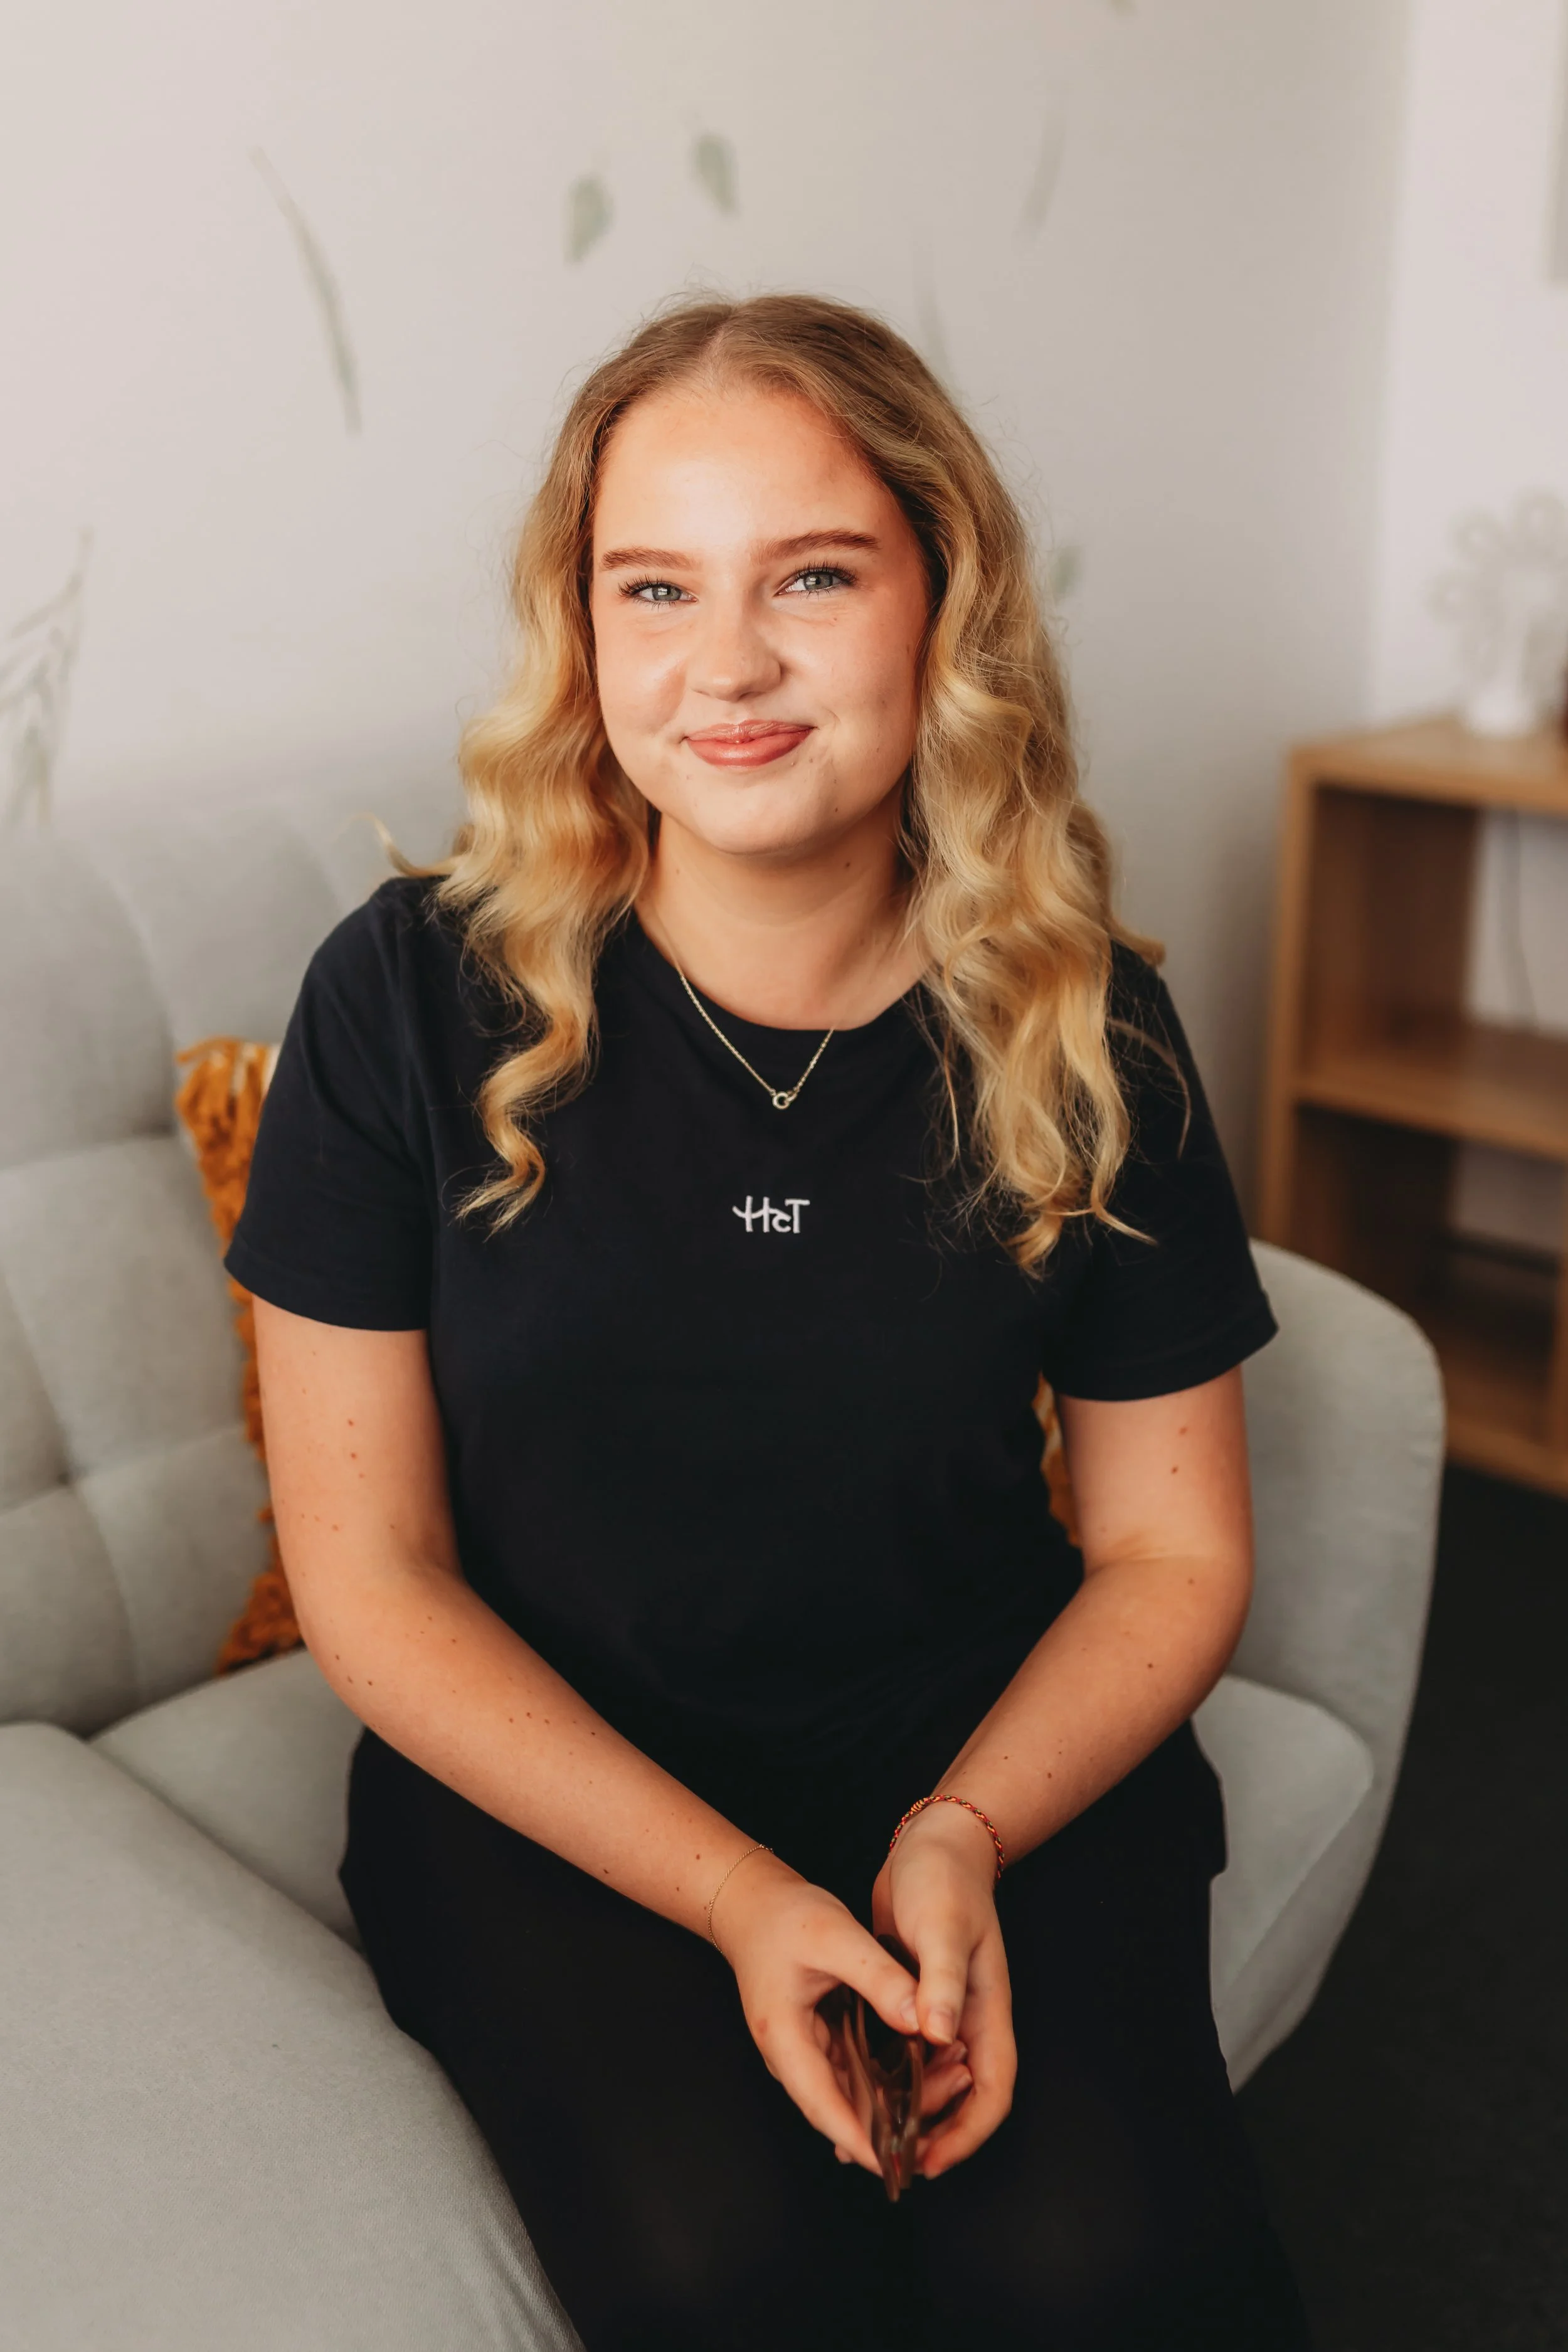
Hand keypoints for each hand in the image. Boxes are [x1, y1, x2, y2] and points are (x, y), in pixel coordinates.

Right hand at [711, 1851, 923, 2176]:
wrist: (752, 1904)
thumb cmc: (784, 1917)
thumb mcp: (836, 1936)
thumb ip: (880, 1977)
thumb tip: (922, 2020)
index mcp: (785, 2038)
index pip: (823, 2105)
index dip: (860, 2139)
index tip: (896, 2164)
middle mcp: (791, 2056)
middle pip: (843, 2106)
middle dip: (893, 2118)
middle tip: (949, 2103)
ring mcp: (804, 2052)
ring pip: (851, 2092)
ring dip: (895, 2096)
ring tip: (951, 2080)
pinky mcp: (818, 2041)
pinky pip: (853, 2072)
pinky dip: (886, 2075)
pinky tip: (923, 2065)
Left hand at [871, 1804, 1015, 2178]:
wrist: (931, 1843)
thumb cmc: (945, 1880)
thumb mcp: (942, 1927)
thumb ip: (940, 1981)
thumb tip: (936, 2037)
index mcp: (986, 2010)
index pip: (993, 2092)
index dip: (967, 2133)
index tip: (930, 2159)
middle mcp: (966, 2018)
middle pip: (961, 2097)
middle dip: (931, 2133)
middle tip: (887, 2158)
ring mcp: (940, 2010)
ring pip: (928, 2078)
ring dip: (903, 2108)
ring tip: (861, 2136)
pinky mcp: (912, 1998)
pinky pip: (902, 2051)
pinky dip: (883, 2073)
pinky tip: (850, 2083)